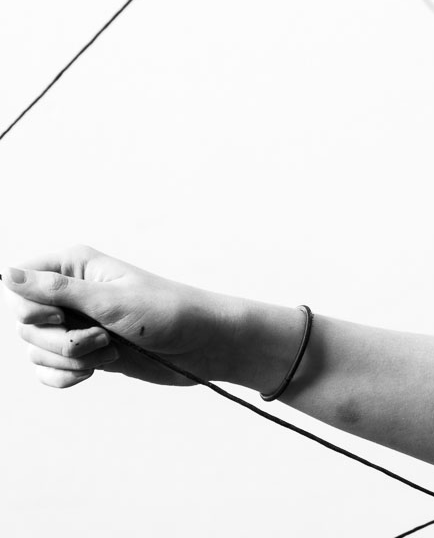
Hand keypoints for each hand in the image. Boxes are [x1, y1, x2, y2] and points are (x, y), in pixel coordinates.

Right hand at [4, 245, 232, 388]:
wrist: (204, 345)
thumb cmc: (168, 313)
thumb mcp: (111, 301)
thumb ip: (57, 291)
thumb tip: (7, 274)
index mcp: (76, 267)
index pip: (20, 283)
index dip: (33, 306)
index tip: (63, 314)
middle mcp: (72, 293)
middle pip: (25, 323)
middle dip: (58, 339)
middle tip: (100, 337)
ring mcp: (77, 324)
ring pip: (36, 349)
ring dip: (69, 359)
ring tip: (110, 351)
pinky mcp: (85, 352)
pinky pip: (47, 370)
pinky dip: (64, 376)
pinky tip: (92, 372)